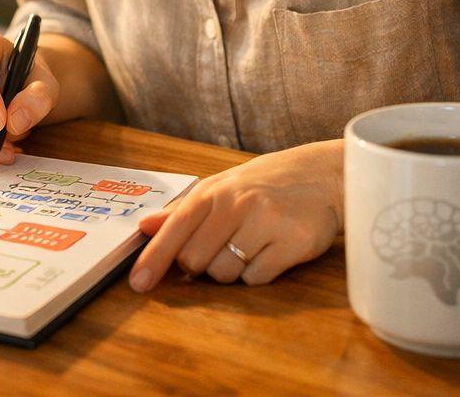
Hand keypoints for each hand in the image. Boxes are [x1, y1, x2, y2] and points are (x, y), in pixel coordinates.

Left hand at [129, 140, 342, 289]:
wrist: (322, 175)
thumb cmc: (263, 184)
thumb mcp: (219, 188)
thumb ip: (182, 211)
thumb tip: (144, 226)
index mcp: (213, 192)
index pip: (174, 229)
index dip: (153, 259)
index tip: (138, 284)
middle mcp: (237, 204)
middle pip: (195, 260)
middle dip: (199, 265)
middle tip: (218, 248)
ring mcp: (265, 223)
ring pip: (224, 274)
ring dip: (229, 271)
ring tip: (247, 246)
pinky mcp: (293, 244)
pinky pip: (257, 279)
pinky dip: (256, 274)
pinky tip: (268, 252)